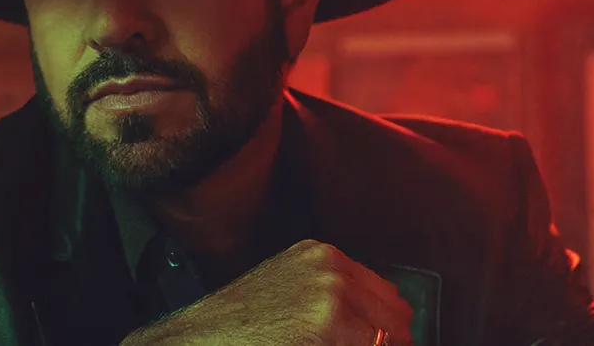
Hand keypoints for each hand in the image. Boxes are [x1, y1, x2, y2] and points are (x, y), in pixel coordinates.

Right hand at [122, 239, 412, 345]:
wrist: (194, 342)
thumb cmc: (237, 330)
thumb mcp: (290, 297)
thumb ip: (335, 302)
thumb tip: (385, 331)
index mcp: (324, 256)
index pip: (391, 299)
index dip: (392, 334)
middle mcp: (331, 267)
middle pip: (399, 320)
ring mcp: (330, 294)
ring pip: (392, 340)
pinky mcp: (324, 326)